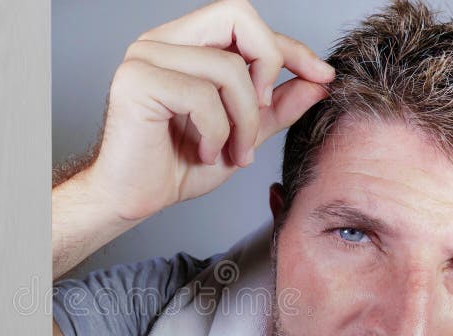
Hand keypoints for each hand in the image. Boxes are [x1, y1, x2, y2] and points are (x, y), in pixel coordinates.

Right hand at [83, 0, 334, 221]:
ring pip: (227, 68)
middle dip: (268, 62)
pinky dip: (216, 132)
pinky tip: (205, 152)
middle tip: (264, 110)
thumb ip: (275, 107)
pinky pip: (203, 96)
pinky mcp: (137, 82)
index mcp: (182, 44)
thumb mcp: (240, 135)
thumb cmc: (174, 168)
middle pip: (237, 15)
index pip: (245, 22)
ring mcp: (145, 57)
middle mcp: (160, 41)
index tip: (322, 75)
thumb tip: (318, 83)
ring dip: (243, 120)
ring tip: (232, 152)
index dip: (289, 46)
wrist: (131, 200)